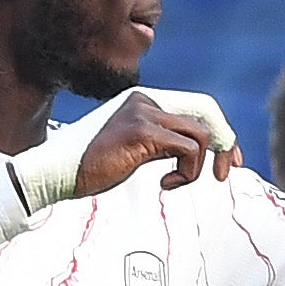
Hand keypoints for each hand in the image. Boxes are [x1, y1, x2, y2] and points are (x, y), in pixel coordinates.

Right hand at [39, 91, 233, 207]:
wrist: (56, 172)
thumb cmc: (92, 167)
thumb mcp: (135, 149)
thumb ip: (162, 143)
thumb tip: (195, 151)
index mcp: (143, 101)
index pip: (198, 106)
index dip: (221, 130)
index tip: (227, 160)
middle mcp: (145, 100)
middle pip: (207, 113)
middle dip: (225, 144)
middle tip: (224, 173)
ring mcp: (143, 112)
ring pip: (200, 135)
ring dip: (196, 168)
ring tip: (173, 183)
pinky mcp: (142, 131)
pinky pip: (189, 150)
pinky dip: (186, 174)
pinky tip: (165, 185)